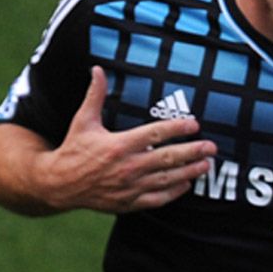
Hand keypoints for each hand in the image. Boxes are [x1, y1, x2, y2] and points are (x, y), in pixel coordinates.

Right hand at [37, 66, 215, 212]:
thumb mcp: (83, 120)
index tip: (195, 124)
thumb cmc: (74, 149)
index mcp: (119, 145)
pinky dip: (174, 192)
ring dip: (189, 172)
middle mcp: (128, 167)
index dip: (177, 128)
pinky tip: (186, 184)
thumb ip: (95, 95)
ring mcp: (130, 187)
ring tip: (206, 165)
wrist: (61, 183)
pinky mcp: (129, 202)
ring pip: (167, 180)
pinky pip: (158, 199)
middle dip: (193, 152)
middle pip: (168, 158)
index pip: (155, 134)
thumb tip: (97, 69)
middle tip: (211, 147)